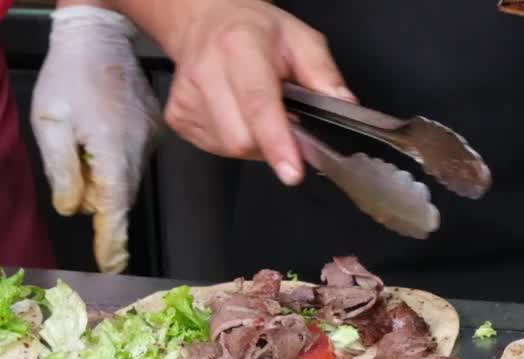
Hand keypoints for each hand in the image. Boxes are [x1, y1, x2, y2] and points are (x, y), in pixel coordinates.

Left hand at [31, 4, 161, 273]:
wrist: (99, 35)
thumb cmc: (68, 75)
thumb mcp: (49, 122)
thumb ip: (62, 170)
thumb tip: (73, 209)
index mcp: (112, 152)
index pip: (114, 211)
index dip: (112, 243)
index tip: (112, 268)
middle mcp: (138, 151)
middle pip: (120, 199)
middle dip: (98, 201)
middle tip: (75, 163)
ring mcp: (150, 141)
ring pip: (126, 181)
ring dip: (105, 178)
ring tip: (84, 141)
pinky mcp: (153, 131)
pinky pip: (133, 161)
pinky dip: (115, 161)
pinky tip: (99, 132)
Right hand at [142, 0, 353, 185]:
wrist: (206, 22)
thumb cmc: (255, 32)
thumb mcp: (300, 39)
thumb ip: (323, 73)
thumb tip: (345, 107)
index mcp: (239, 46)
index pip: (257, 103)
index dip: (277, 141)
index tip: (293, 171)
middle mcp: (206, 71)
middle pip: (242, 138)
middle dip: (271, 142)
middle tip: (283, 118)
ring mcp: (186, 98)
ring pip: (230, 148)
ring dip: (254, 141)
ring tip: (256, 110)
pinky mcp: (177, 118)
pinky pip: (216, 148)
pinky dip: (235, 140)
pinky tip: (236, 114)